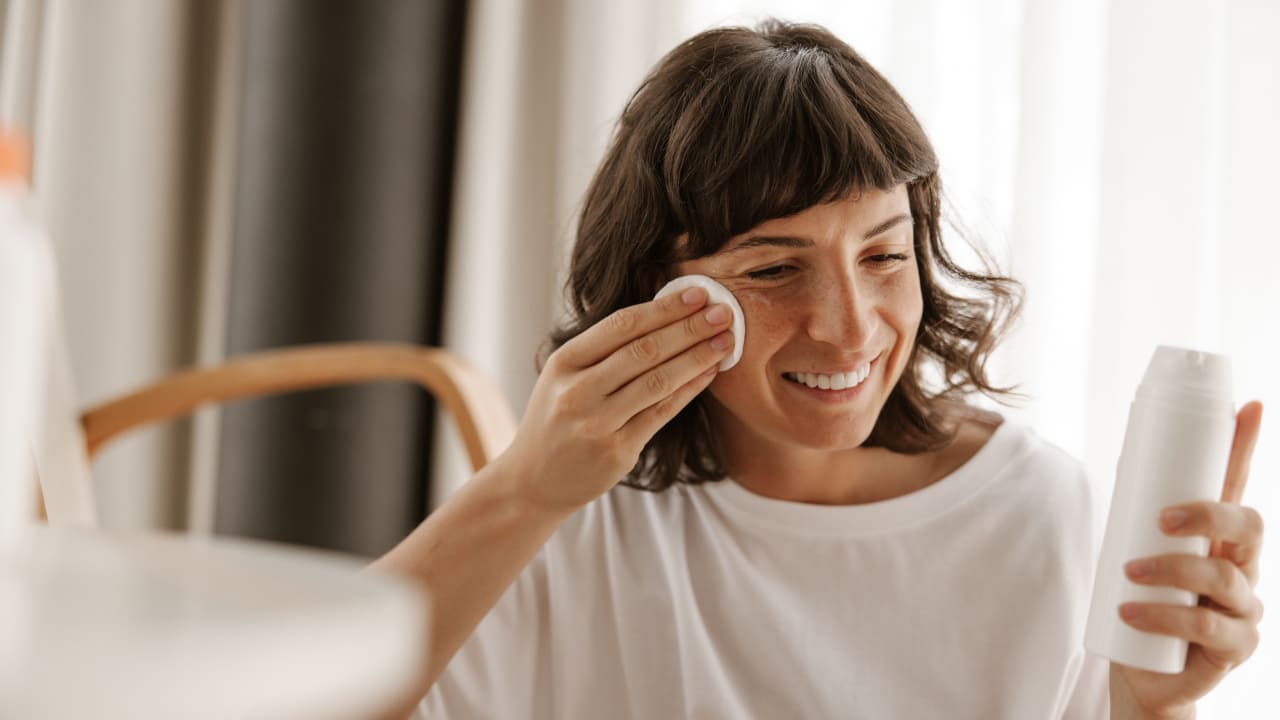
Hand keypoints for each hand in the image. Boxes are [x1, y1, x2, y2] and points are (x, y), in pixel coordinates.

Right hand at [495, 286, 733, 512]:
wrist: (534, 480)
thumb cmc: (557, 418)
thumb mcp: (563, 376)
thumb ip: (603, 350)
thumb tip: (665, 315)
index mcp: (563, 362)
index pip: (621, 326)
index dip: (664, 309)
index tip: (697, 294)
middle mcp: (577, 391)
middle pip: (644, 351)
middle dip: (689, 328)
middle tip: (723, 312)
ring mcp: (597, 424)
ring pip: (657, 382)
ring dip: (697, 357)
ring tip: (725, 341)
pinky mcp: (617, 452)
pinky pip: (661, 413)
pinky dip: (689, 390)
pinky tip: (708, 373)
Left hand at [1110, 401, 1264, 718]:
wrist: (1145, 672)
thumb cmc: (1142, 604)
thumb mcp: (1135, 552)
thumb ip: (1135, 512)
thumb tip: (1124, 456)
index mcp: (1219, 538)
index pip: (1237, 485)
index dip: (1245, 446)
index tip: (1249, 407)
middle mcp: (1242, 567)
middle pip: (1248, 525)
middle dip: (1207, 513)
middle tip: (1159, 518)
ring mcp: (1244, 608)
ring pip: (1224, 577)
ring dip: (1172, 570)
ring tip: (1129, 574)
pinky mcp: (1234, 647)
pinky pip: (1207, 627)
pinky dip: (1164, 616)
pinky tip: (1131, 611)